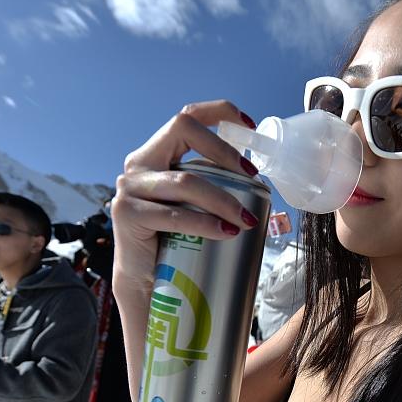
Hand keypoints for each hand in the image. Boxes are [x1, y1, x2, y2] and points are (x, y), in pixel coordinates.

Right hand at [112, 101, 259, 397]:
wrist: (148, 288)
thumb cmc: (182, 246)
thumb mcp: (200, 211)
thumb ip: (220, 193)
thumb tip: (273, 196)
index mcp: (158, 155)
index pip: (186, 117)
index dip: (218, 113)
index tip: (250, 126)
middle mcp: (140, 165)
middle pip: (182, 130)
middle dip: (224, 150)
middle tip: (252, 175)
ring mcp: (130, 190)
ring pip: (185, 181)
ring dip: (224, 199)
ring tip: (247, 221)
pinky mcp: (128, 218)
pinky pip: (174, 216)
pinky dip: (204, 223)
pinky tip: (227, 231)